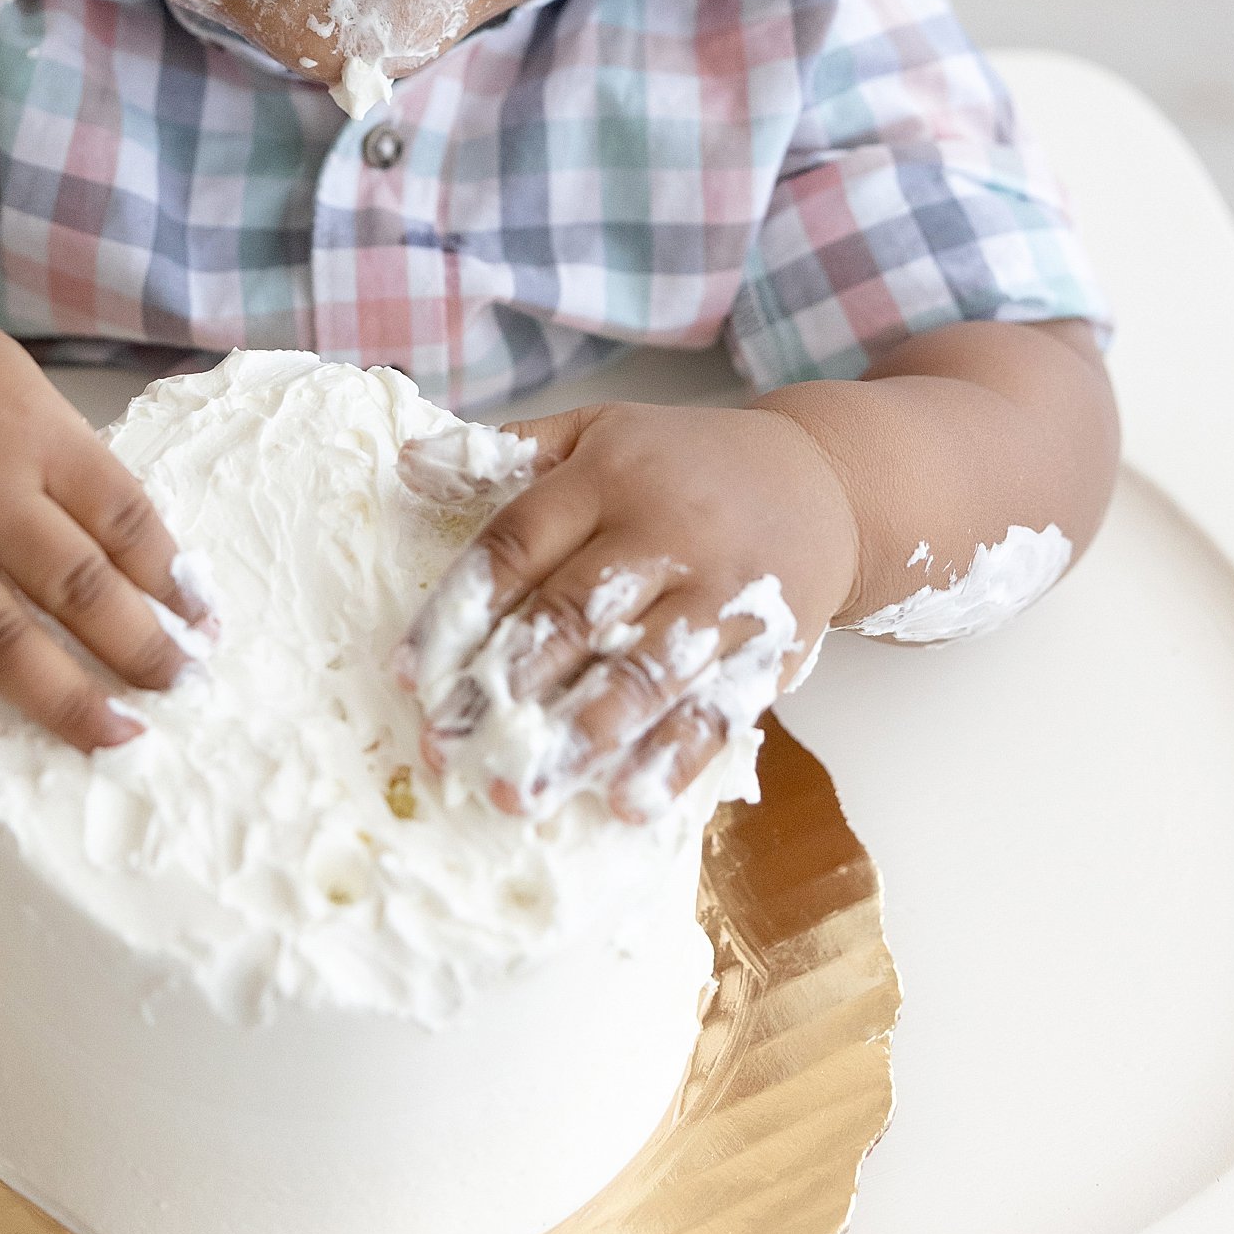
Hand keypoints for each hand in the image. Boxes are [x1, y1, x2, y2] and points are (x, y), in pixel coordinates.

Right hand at [0, 277, 206, 776]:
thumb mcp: (10, 380)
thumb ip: (59, 458)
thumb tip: (128, 550)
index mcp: (29, 434)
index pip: (125, 519)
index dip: (173, 578)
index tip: (204, 622)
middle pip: (79, 588)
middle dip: (142, 649)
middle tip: (182, 690)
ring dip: (64, 700)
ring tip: (116, 740)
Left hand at [394, 400, 859, 823]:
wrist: (826, 480)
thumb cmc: (686, 464)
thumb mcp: (598, 432)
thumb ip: (505, 453)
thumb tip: (408, 463)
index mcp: (605, 479)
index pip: (515, 547)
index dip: (456, 613)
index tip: (407, 675)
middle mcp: (661, 533)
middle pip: (571, 615)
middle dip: (503, 689)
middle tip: (446, 749)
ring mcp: (719, 594)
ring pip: (642, 671)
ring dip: (578, 737)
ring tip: (519, 791)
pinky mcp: (767, 648)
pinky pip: (716, 710)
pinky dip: (671, 760)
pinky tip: (625, 802)